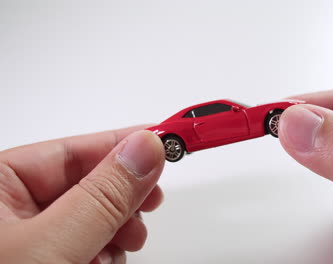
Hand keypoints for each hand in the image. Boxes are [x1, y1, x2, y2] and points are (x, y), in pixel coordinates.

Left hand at [0, 127, 164, 262]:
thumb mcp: (52, 244)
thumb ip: (102, 197)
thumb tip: (145, 148)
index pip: (71, 150)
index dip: (123, 144)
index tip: (165, 138)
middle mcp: (11, 208)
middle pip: (86, 182)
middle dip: (123, 195)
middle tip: (151, 197)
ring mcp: (31, 237)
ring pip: (94, 214)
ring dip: (119, 228)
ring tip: (125, 242)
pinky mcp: (48, 259)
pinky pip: (88, 240)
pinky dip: (107, 249)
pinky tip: (105, 260)